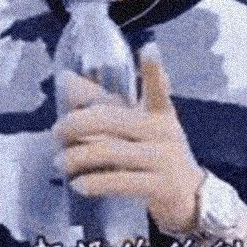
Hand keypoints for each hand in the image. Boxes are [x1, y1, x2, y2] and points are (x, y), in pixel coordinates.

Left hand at [52, 44, 205, 235]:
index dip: (153, 69)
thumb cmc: (154, 154)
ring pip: (109, 151)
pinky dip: (93, 182)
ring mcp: (164, 160)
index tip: (149, 49)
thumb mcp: (137, 127)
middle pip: (110, 119)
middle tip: (57, 132)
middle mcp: (164, 132)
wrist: (189, 197)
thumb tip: (65, 79)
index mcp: (159, 113)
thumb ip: (104, 104)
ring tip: (60, 161)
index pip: (157, 88)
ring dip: (76, 157)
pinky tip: (78, 184)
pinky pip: (119, 182)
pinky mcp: (160, 187)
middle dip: (76, 124)